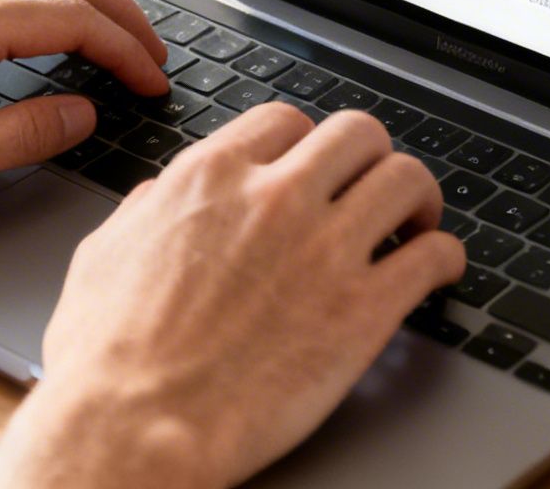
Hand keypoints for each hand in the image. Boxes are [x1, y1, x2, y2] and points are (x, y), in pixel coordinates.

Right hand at [0, 104, 467, 488]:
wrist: (134, 428)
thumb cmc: (107, 360)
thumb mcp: (103, 257)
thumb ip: (143, 214)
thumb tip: (158, 197)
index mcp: (210, 178)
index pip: (285, 120)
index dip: (306, 143)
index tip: (315, 168)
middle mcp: (274, 197)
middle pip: (357, 132)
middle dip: (370, 157)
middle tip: (372, 188)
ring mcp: (324, 249)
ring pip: (406, 179)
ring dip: (419, 198)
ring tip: (417, 222)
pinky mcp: (363, 310)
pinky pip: (433, 256)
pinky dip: (446, 257)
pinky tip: (439, 270)